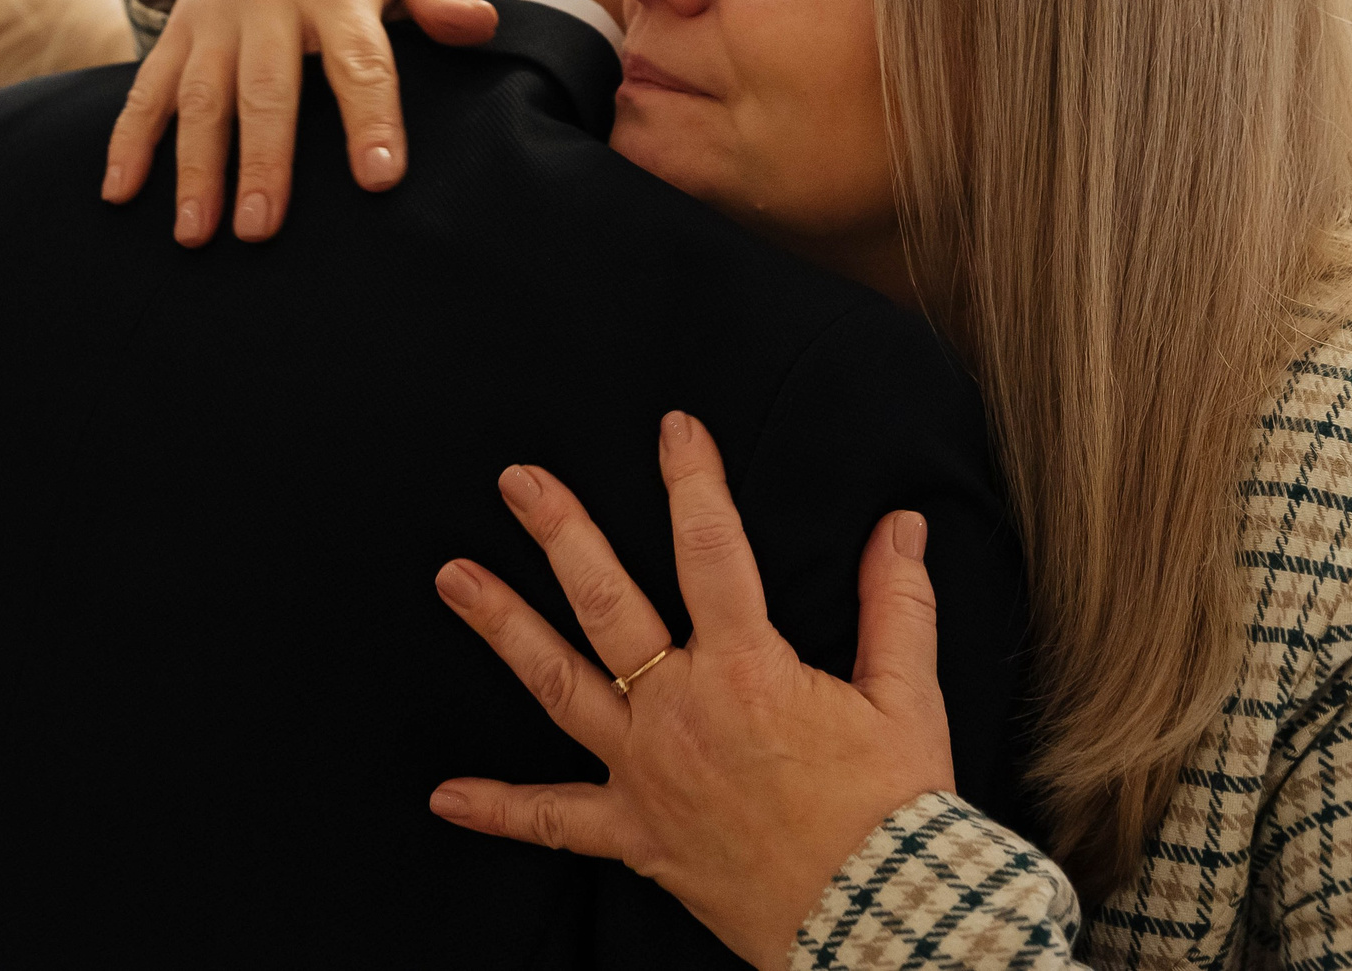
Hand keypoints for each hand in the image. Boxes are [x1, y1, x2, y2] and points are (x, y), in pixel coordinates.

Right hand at [102, 0, 496, 245]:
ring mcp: (213, 16)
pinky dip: (129, 140)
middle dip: (261, 159)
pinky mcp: (178, 31)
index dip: (369, 117)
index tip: (378, 178)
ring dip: (194, 166)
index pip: (357, 58)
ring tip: (196, 233)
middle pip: (265, 87)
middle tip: (260, 227)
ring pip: (200, 96)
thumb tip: (480, 28)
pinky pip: (147, 88)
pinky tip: (121, 193)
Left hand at [430, 413, 953, 965]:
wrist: (881, 921)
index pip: (711, 549)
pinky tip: (444, 796)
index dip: (691, 481)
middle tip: (517, 482)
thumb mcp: (907, 700)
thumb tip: (902, 526)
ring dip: (503, 629)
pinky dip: (498, 811)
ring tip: (454, 579)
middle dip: (560, 533)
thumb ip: (896, 604)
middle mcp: (682, 711)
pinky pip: (556, 823)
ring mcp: (648, 773)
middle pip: (606, 604)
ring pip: (560, 687)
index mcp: (748, 669)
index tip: (674, 429)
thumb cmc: (893, 814)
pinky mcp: (637, 836)